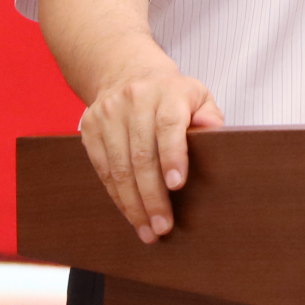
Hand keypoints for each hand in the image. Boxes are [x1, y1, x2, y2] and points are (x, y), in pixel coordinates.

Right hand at [77, 69, 223, 244]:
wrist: (128, 74)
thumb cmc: (172, 95)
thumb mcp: (198, 96)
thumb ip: (210, 116)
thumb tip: (214, 132)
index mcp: (167, 91)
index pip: (168, 125)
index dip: (172, 156)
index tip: (176, 185)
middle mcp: (134, 100)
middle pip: (142, 154)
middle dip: (152, 196)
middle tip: (163, 226)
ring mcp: (108, 114)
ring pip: (120, 167)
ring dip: (133, 204)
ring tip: (148, 230)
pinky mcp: (90, 128)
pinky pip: (103, 170)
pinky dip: (118, 196)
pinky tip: (131, 214)